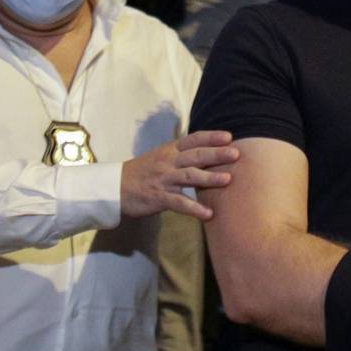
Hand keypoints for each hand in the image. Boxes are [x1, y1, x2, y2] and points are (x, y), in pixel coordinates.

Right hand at [121, 130, 238, 219]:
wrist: (114, 188)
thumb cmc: (142, 173)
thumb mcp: (161, 157)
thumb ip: (181, 155)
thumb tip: (208, 154)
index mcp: (169, 150)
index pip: (192, 139)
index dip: (210, 137)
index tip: (228, 136)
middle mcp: (168, 162)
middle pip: (195, 156)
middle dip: (216, 154)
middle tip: (236, 154)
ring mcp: (163, 179)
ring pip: (189, 176)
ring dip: (209, 178)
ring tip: (228, 180)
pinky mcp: (159, 197)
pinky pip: (179, 203)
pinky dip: (194, 208)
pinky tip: (208, 214)